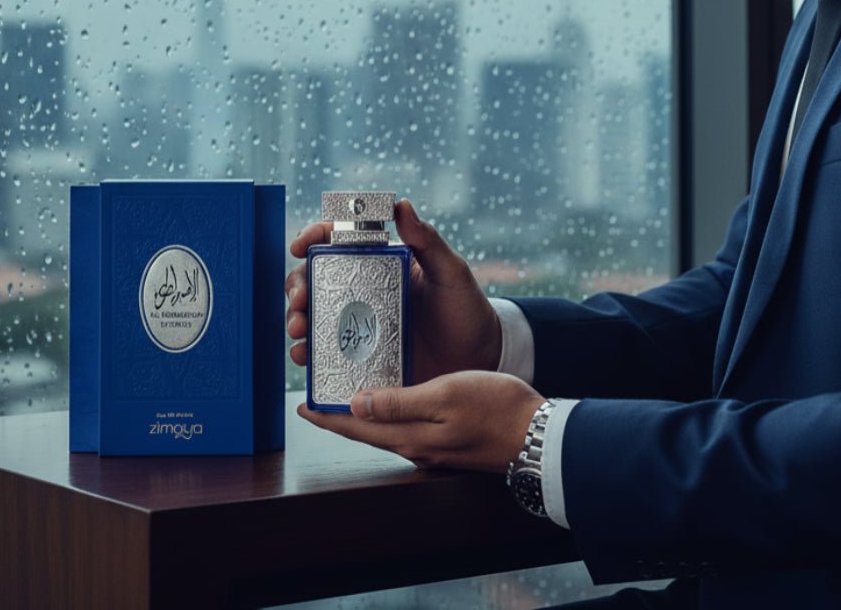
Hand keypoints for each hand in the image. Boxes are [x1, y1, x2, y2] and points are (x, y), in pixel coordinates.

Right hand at [285, 199, 502, 381]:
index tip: (301, 244)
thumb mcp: (451, 271)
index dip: (314, 237)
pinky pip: (326, 357)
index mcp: (379, 265)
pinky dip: (308, 356)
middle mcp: (361, 293)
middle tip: (299, 300)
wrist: (480, 358)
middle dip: (296, 287)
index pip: (337, 242)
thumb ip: (427, 240)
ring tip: (299, 330)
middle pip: (314, 282)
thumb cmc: (466, 308)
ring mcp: (358, 327)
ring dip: (296, 321)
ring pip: (313, 318)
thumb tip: (401, 204)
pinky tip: (305, 358)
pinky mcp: (360, 360)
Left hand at [298, 371, 543, 472]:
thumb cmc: (496, 409)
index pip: (356, 429)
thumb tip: (356, 405)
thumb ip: (399, 402)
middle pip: (366, 432)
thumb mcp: (445, 395)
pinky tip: (390, 399)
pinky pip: (405, 427)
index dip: (326, 418)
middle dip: (339, 416)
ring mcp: (433, 448)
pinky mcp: (448, 442)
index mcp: (410, 438)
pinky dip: (388, 413)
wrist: (539, 435)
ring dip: (362, 414)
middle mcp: (416, 448)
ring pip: (385, 430)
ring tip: (347, 392)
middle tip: (317, 394)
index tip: (301, 405)